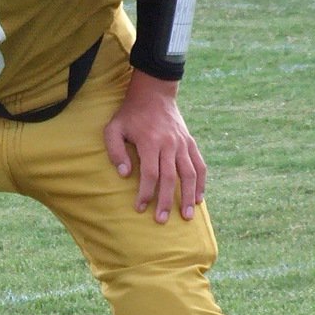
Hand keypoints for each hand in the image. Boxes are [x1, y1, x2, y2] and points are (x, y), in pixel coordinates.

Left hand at [104, 70, 205, 222]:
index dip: (145, 192)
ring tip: (187, 216)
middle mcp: (169, 144)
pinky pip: (199, 165)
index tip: (140, 208)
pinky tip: (199, 198)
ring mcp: (182, 143)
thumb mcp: (114, 128)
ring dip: (189, 196)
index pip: (150, 173)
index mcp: (150, 141)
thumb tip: (124, 174)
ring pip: (189, 174)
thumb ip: (115, 151)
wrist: (154, 94)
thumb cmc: (130, 114)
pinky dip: (201, 183)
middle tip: (161, 221)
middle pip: (170, 177)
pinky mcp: (190, 143)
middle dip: (166, 201)